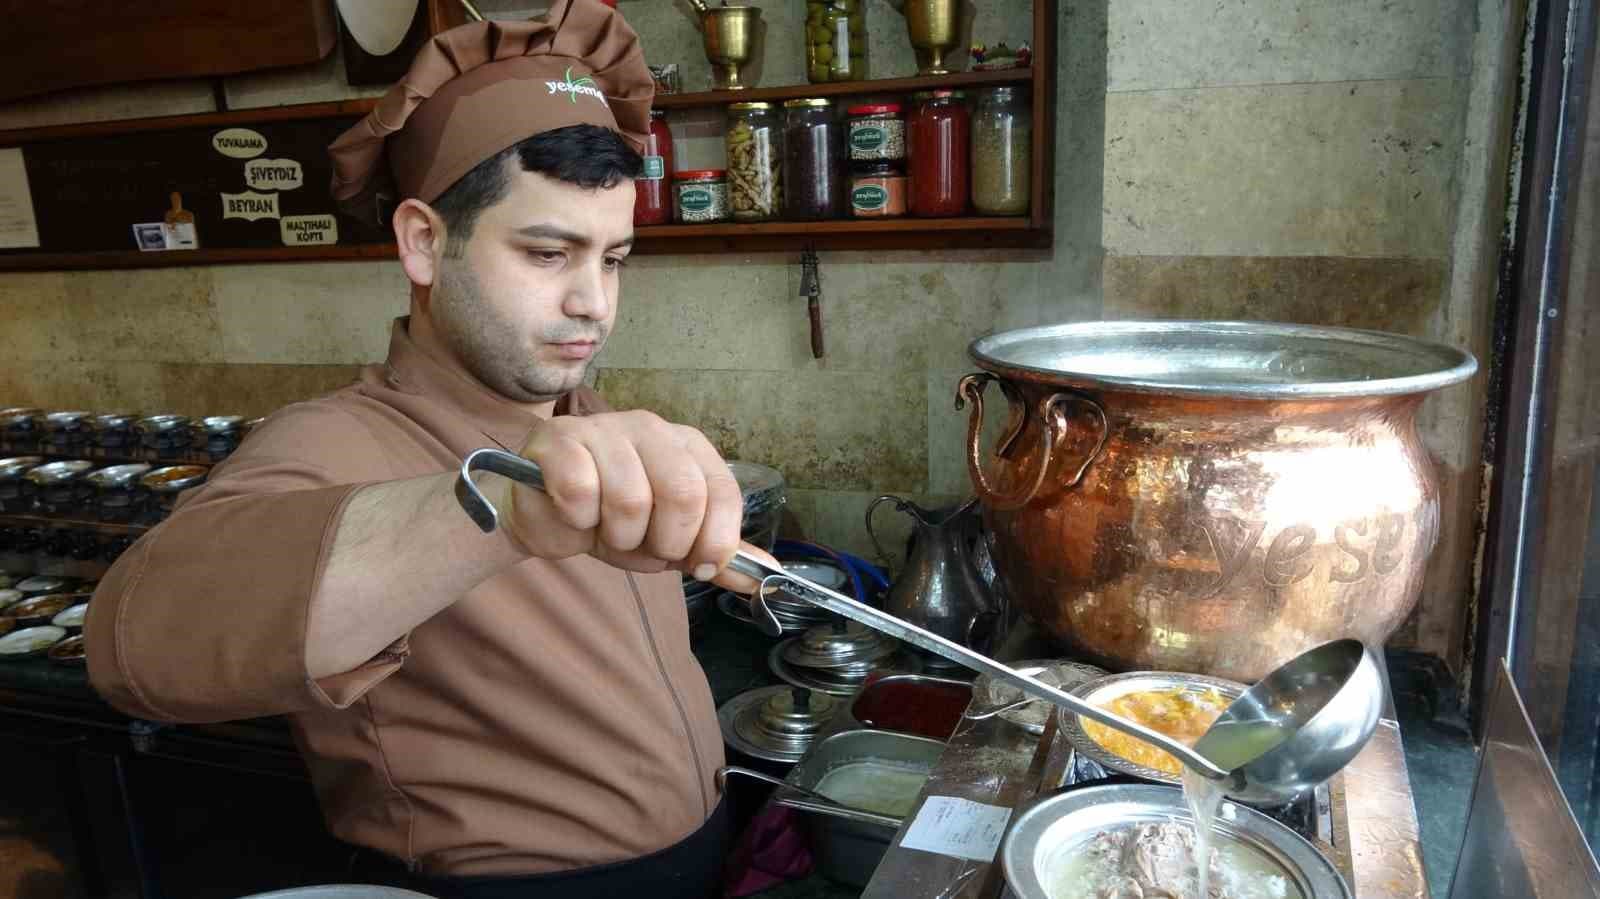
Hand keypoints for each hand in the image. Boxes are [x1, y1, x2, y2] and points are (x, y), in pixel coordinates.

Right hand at [500, 410, 768, 592]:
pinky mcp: (559, 440)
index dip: (715, 541)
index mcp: (688, 446)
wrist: (547, 519)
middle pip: (683, 494)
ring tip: (603, 530)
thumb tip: (764, 575)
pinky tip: (573, 514)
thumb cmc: (613, 524)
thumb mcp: (671, 542)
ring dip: (617, 536)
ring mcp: (604, 428)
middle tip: (641, 545)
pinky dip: (578, 520)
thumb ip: (715, 554)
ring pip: (629, 499)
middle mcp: (651, 428)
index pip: (723, 493)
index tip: (698, 567)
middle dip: (664, 541)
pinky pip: (580, 491)